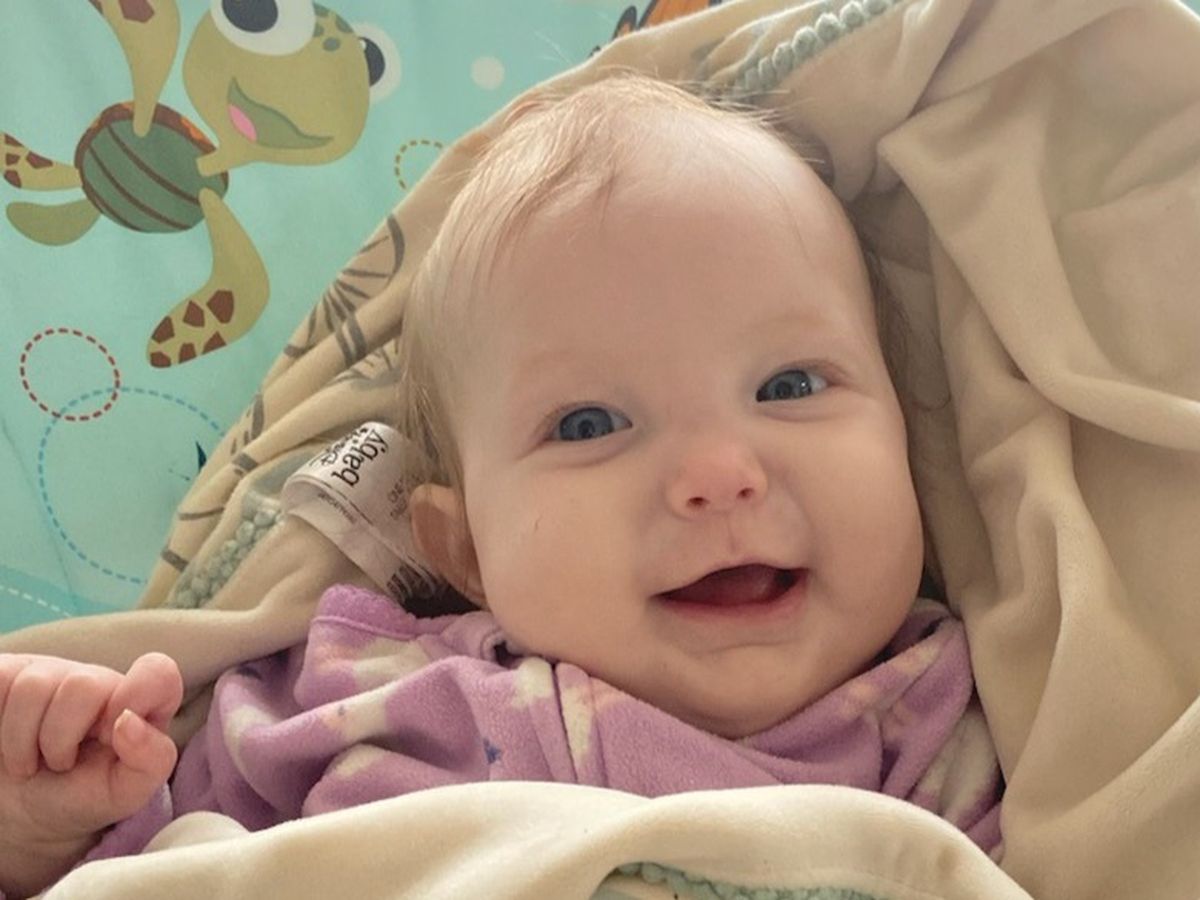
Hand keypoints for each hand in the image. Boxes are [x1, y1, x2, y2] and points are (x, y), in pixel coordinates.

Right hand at [0, 652, 182, 895]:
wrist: (16, 813)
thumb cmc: (78, 797)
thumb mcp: (124, 793)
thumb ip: (152, 760)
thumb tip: (129, 721)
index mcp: (136, 703)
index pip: (158, 672)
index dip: (138, 694)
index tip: (113, 732)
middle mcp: (97, 681)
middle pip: (83, 685)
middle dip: (61, 739)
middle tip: (59, 763)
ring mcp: (50, 674)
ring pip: (33, 687)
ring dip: (22, 741)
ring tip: (30, 759)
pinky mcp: (9, 675)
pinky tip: (4, 739)